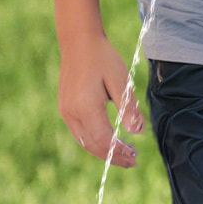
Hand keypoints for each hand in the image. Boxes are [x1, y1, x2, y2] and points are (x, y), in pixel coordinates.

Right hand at [59, 32, 145, 166]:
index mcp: (85, 107)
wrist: (78, 42)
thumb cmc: (103, 59)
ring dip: (104, 152)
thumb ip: (128, 108)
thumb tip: (138, 132)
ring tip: (123, 154)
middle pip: (93, 146)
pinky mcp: (64, 108)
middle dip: (113, 157)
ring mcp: (65, 111)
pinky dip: (94, 142)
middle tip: (133, 161)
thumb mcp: (121, 80)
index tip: (135, 156)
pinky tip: (109, 141)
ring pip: (84, 142)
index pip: (104, 140)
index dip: (119, 152)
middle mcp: (71, 113)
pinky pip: (79, 133)